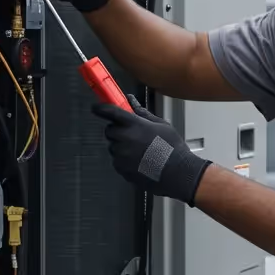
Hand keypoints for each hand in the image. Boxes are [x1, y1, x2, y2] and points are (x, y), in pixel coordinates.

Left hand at [91, 95, 210, 205]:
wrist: (178, 173)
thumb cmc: (172, 148)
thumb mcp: (161, 125)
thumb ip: (142, 113)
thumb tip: (131, 101)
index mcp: (135, 125)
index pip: (111, 112)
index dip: (101, 108)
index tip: (96, 107)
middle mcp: (125, 139)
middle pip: (109, 130)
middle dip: (117, 130)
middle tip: (132, 133)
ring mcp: (121, 155)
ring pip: (113, 146)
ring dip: (121, 145)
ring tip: (140, 150)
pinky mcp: (121, 169)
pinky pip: (117, 160)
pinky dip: (124, 159)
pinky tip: (140, 160)